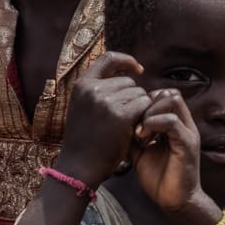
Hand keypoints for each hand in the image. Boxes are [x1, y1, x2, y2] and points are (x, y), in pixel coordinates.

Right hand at [55, 52, 152, 187]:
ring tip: (127, 127)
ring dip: (139, 109)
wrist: (79, 166)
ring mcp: (106, 101)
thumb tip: (125, 75)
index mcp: (81, 84)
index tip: (138, 69)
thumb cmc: (83, 140)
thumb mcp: (82, 107)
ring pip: (139, 93)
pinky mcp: (120, 116)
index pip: (108, 58)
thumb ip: (98, 90)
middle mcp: (92, 89)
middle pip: (128, 82)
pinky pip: (144, 105)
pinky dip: (145, 116)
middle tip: (127, 118)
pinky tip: (136, 129)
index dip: (126, 61)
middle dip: (133, 97)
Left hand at [130, 88, 203, 218]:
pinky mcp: (188, 144)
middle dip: (147, 103)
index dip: (144, 101)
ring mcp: (188, 132)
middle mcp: (184, 124)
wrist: (175, 202)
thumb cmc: (158, 178)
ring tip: (138, 131)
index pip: (162, 94)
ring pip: (172, 99)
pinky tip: (142, 138)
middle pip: (168, 92)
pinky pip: (172, 121)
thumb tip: (113, 122)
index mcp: (174, 124)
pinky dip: (153, 124)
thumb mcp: (139, 151)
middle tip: (134, 122)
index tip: (130, 119)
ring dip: (150, 112)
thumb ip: (131, 135)